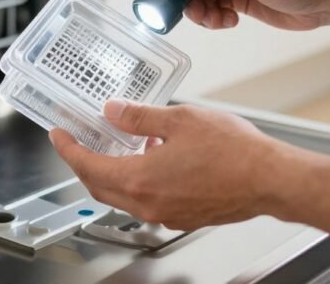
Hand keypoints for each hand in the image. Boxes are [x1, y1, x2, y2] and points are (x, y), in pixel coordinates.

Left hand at [49, 100, 293, 230]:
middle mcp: (148, 204)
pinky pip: (148, 200)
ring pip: (124, 196)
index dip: (68, 149)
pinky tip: (153, 158)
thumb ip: (139, 117)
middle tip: (78, 142)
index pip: (88, 167)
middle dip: (85, 163)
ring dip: (114, 172)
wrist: (271, 180)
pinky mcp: (184, 216)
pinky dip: (139, 181)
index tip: (59, 135)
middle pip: (100, 187)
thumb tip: (113, 112)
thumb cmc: (233, 152)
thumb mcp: (178, 120)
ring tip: (118, 144)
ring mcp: (166, 214)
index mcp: (140, 180)